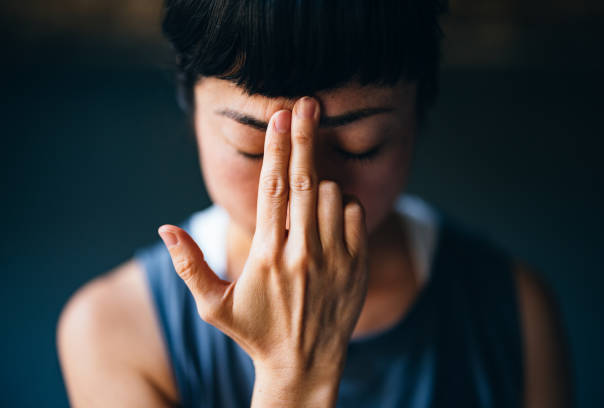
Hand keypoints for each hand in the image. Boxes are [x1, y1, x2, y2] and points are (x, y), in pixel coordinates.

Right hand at [158, 97, 368, 404]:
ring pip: (332, 194)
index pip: (271, 190)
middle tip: (307, 103)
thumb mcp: (213, 305)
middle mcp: (303, 253)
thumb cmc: (254, 332)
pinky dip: (342, 203)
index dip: (276, 148)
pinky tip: (328, 213)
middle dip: (305, 137)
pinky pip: (355, 213)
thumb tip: (165, 228)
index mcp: (267, 256)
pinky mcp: (357, 265)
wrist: (304, 365)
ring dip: (319, 181)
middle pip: (305, 181)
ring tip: (307, 190)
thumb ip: (188, 265)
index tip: (279, 116)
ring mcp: (335, 259)